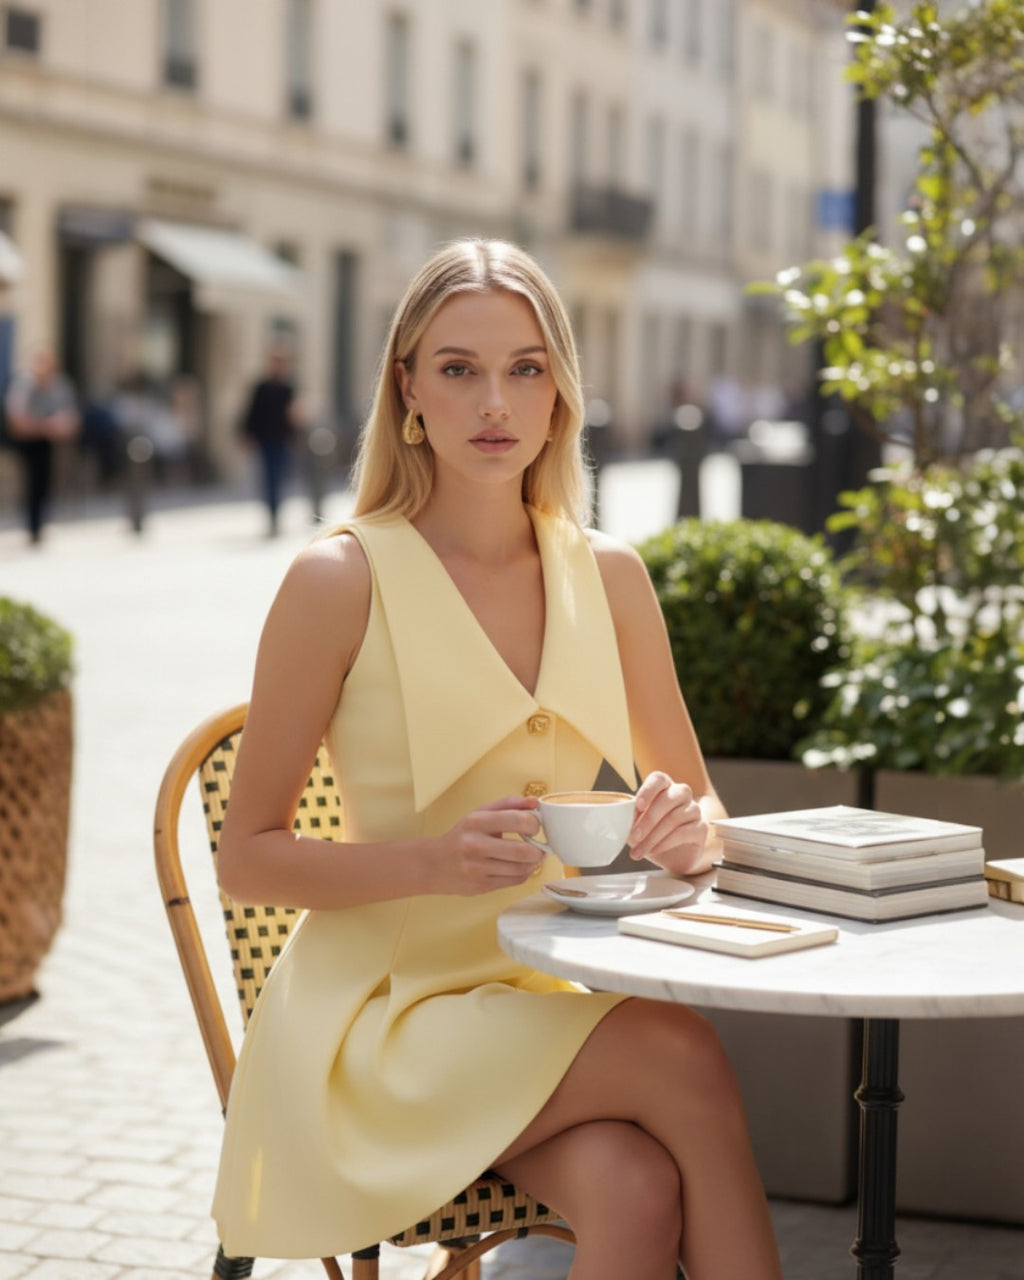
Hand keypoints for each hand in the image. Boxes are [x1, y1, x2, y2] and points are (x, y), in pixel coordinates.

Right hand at [429, 797, 544, 894]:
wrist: (434, 863)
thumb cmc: (462, 835)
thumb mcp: (480, 813)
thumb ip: (509, 804)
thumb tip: (534, 802)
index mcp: (476, 822)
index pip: (517, 820)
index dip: (534, 824)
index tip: (535, 826)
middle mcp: (474, 845)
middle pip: (522, 851)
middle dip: (538, 850)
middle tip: (540, 847)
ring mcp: (477, 868)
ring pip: (521, 869)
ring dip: (533, 863)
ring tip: (531, 857)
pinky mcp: (481, 885)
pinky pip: (514, 881)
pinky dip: (524, 873)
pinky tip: (521, 866)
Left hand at [627, 771, 707, 873]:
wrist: (673, 854)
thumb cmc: (653, 833)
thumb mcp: (637, 825)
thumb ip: (630, 818)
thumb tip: (616, 820)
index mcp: (664, 786)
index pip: (658, 779)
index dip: (647, 791)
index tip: (638, 807)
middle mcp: (681, 793)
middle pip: (666, 800)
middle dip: (647, 821)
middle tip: (634, 837)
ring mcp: (693, 809)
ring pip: (674, 818)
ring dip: (653, 837)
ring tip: (639, 851)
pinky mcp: (701, 827)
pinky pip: (683, 832)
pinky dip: (665, 843)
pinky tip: (655, 850)